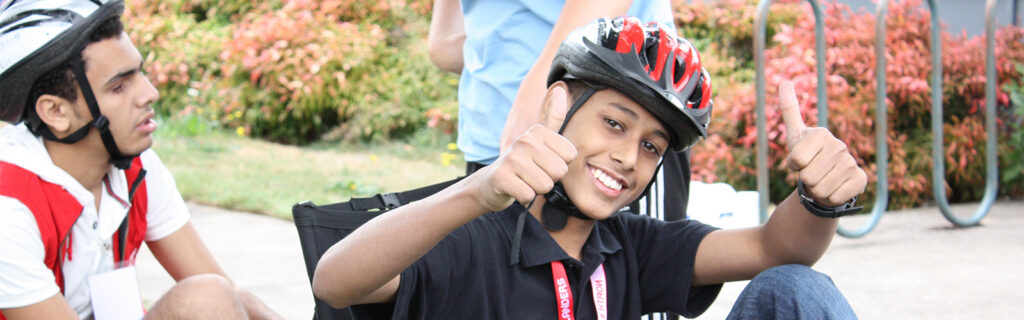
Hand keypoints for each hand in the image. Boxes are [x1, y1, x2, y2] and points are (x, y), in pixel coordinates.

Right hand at [474, 85, 576, 211]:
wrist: (491, 183)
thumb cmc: (521, 162)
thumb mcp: (538, 139)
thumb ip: (552, 117)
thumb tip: (559, 87)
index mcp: (537, 131)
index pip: (570, 155)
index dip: (559, 165)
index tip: (542, 162)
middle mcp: (525, 140)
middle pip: (559, 171)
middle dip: (548, 179)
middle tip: (532, 174)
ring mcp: (512, 158)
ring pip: (545, 185)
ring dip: (536, 189)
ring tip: (524, 180)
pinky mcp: (502, 177)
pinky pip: (529, 195)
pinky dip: (523, 197)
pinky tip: (514, 189)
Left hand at [778, 81, 867, 206]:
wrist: (825, 179)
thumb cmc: (807, 158)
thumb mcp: (795, 136)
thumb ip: (790, 111)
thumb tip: (784, 81)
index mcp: (822, 134)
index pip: (797, 160)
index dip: (794, 165)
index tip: (799, 161)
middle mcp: (840, 146)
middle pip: (808, 176)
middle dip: (806, 180)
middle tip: (812, 173)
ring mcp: (851, 162)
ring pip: (821, 188)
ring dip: (817, 189)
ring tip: (821, 180)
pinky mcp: (861, 179)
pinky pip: (835, 196)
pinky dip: (830, 197)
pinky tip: (834, 188)